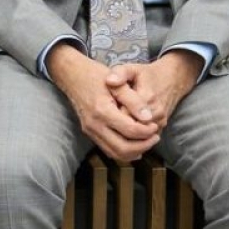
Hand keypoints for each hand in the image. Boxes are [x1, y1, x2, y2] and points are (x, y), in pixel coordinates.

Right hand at [46, 43, 161, 163]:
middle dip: (143, 145)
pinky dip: (123, 151)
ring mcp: (90, 131)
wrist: (73, 76)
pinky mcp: (90, 133)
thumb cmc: (96, 75)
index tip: (155, 125)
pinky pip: (108, 150)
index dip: (146, 131)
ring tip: (147, 141)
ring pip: (115, 154)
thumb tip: (148, 118)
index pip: (130, 130)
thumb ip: (134, 100)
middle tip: (155, 137)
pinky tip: (135, 144)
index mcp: (102, 110)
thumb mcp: (119, 82)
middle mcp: (94, 125)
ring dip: (134, 152)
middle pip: (123, 148)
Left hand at [105, 50, 205, 139]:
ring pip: (137, 137)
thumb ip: (120, 73)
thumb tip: (109, 80)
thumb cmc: (147, 75)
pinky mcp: (160, 129)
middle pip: (130, 129)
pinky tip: (125, 128)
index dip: (113, 114)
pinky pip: (143, 139)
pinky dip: (133, 136)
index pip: (124, 115)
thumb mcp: (132, 69)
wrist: (172, 81)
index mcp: (147, 98)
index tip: (108, 109)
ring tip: (116, 123)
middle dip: (118, 126)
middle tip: (110, 119)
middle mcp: (155, 114)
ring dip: (125, 133)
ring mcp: (159, 123)